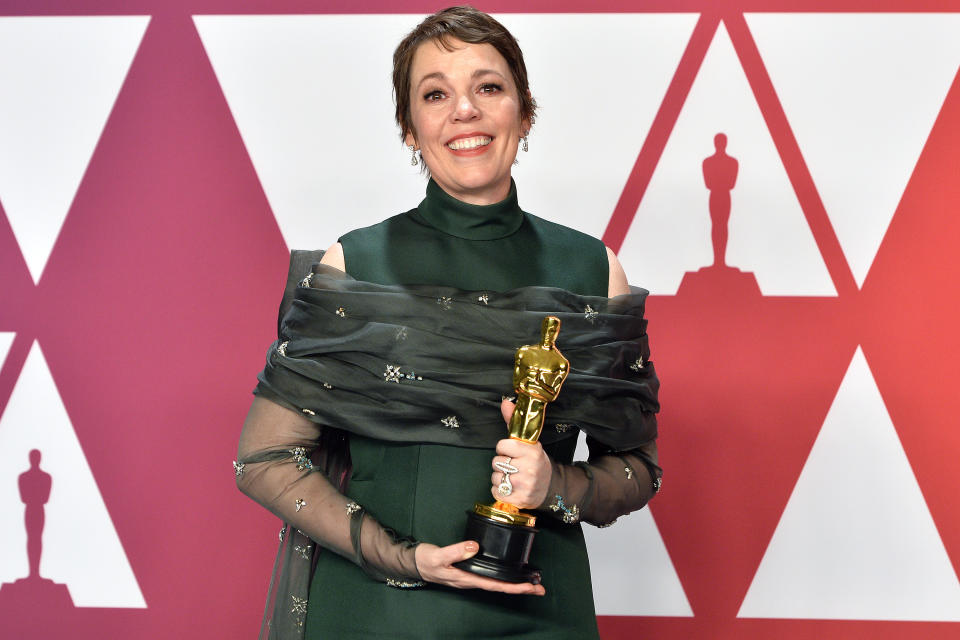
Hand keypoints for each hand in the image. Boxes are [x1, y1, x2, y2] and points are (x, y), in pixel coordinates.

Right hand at [414, 541, 544, 594]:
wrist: (415, 563)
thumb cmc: (427, 561)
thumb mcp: (439, 555)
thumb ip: (456, 550)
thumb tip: (476, 546)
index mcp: (467, 578)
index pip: (495, 585)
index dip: (514, 586)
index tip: (530, 587)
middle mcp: (472, 580)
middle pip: (501, 587)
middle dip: (521, 589)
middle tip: (540, 588)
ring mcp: (471, 577)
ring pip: (498, 583)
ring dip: (515, 584)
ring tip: (532, 583)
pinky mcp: (470, 571)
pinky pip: (491, 577)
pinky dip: (505, 577)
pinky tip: (511, 574)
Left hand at [490, 399, 552, 507]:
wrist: (550, 487)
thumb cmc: (535, 462)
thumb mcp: (528, 442)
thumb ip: (514, 422)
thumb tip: (505, 402)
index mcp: (532, 451)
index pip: (502, 446)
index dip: (504, 449)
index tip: (512, 452)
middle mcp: (529, 468)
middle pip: (497, 462)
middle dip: (502, 464)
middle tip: (513, 465)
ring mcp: (525, 485)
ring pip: (495, 478)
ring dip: (500, 478)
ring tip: (513, 477)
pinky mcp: (519, 499)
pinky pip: (496, 492)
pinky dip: (499, 491)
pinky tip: (510, 487)